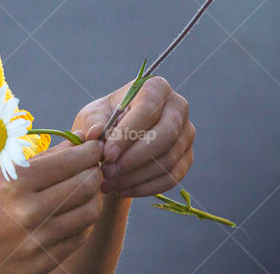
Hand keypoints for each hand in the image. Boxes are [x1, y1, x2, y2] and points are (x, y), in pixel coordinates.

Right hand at [0, 139, 105, 273]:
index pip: (68, 162)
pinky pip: (78, 237)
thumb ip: (40, 162)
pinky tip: (74, 213)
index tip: (95, 146)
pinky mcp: (43, 263)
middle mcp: (28, 213)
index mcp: (14, 185)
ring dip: (93, 197)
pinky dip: (83, 221)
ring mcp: (38, 242)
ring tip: (87, 189)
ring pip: (88, 213)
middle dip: (95, 172)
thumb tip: (77, 141)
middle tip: (94, 166)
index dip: (89, 151)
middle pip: (84, 186)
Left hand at [72, 76, 194, 197]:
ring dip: (135, 176)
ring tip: (108, 183)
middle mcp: (178, 107)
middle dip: (133, 158)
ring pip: (167, 160)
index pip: (146, 110)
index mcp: (155, 87)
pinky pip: (171, 178)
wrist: (117, 140)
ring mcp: (186, 133)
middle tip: (106, 172)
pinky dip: (145, 187)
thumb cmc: (104, 121)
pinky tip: (121, 190)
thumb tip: (95, 134)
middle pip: (165, 136)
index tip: (106, 154)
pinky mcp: (187, 157)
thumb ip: (93, 123)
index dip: (127, 134)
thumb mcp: (92, 117)